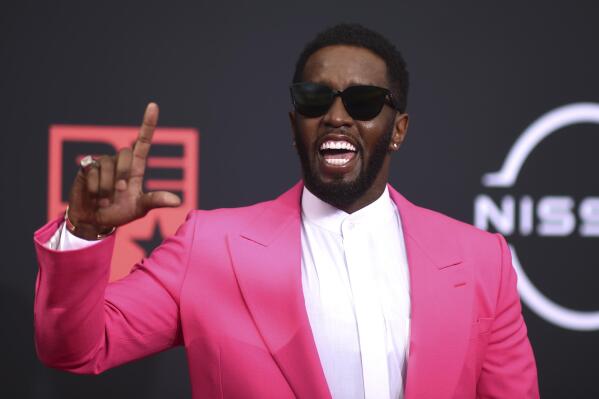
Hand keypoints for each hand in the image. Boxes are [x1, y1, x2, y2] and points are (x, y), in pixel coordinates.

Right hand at [67, 103, 180, 238]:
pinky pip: (92, 171)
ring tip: (105, 199)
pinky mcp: (86, 167)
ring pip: (107, 165)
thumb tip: (177, 201)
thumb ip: (156, 201)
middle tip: (120, 191)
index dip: (148, 124)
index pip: (143, 141)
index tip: (153, 106)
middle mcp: (119, 161)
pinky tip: (94, 196)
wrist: (95, 221)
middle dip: (123, 174)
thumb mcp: (140, 208)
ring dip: (107, 186)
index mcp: (136, 167)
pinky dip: (95, 188)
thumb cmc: (120, 212)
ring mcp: (102, 163)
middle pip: (125, 153)